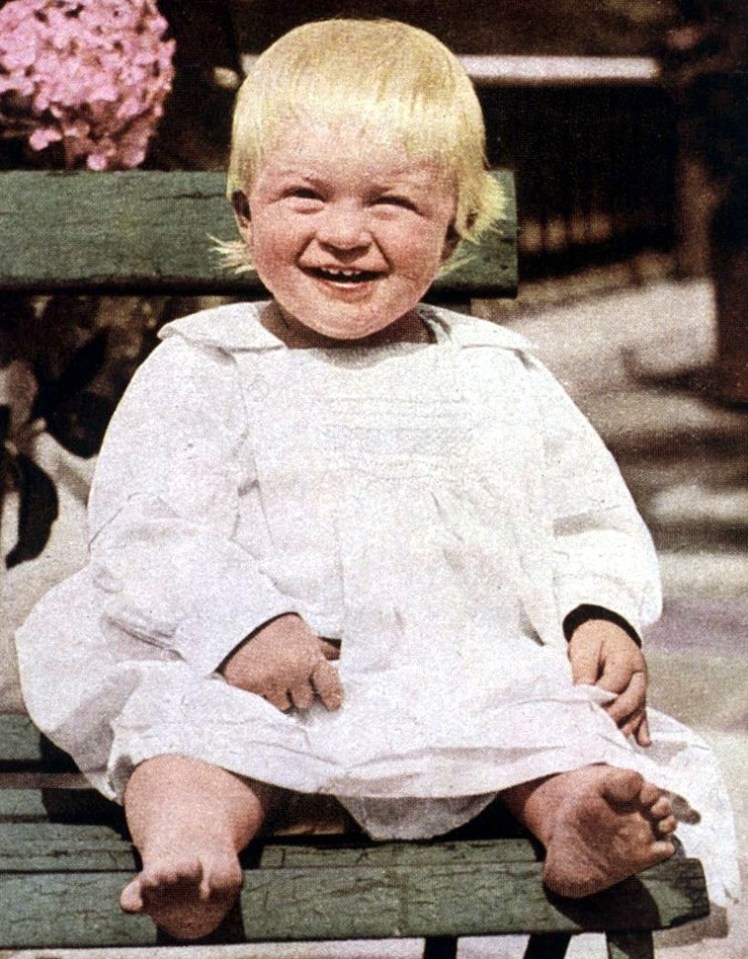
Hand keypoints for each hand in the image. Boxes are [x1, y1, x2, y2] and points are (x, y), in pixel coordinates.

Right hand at [220, 614, 342, 712]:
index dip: (332, 698)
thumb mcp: (305, 634)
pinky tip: (257, 677)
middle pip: (305, 702)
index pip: (329, 687)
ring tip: (272, 676)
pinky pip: (261, 704)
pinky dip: (260, 694)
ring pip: (283, 706)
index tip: (332, 705)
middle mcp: (291, 672)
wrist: (240, 617)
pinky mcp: (247, 688)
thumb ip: (324, 650)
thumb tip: (345, 658)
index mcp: (309, 658)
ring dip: (279, 696)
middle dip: (298, 692)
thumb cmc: (277, 627)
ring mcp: (269, 681)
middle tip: (289, 677)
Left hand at [567, 619, 649, 746]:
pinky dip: (642, 727)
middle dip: (614, 716)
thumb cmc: (593, 638)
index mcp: (626, 659)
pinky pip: (642, 712)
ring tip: (615, 741)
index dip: (601, 700)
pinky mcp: (638, 694)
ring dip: (627, 726)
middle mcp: (638, 674)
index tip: (586, 714)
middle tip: (597, 730)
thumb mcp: (584, 649)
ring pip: (637, 709)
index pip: (615, 684)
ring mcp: (640, 685)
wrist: (604, 629)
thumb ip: (584, 672)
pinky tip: (643, 742)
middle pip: (631, 700)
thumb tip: (582, 695)